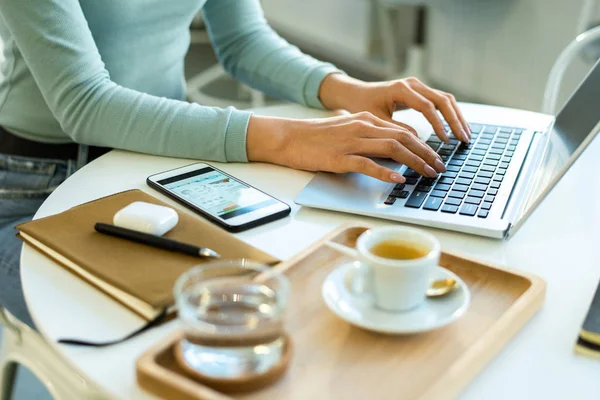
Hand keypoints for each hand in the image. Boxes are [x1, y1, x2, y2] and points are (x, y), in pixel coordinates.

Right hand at [246, 112, 446, 182]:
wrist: (290, 138)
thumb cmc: (318, 138)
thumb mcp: (349, 131)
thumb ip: (371, 138)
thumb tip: (395, 153)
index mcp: (367, 120)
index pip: (403, 131)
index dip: (424, 145)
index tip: (436, 158)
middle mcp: (363, 127)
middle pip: (404, 138)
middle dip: (426, 154)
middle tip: (440, 168)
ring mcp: (352, 142)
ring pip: (392, 148)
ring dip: (414, 162)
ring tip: (428, 174)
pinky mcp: (340, 157)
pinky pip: (368, 164)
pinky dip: (385, 171)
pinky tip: (399, 179)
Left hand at [319, 74, 471, 142]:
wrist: (356, 94)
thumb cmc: (362, 106)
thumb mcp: (376, 120)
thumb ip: (396, 130)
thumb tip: (417, 141)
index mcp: (401, 89)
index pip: (427, 106)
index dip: (438, 124)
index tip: (445, 141)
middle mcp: (413, 84)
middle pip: (443, 99)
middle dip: (455, 120)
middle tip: (464, 139)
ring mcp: (418, 86)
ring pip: (445, 99)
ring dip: (457, 117)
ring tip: (465, 135)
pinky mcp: (420, 92)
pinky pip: (440, 101)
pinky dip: (450, 114)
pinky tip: (457, 129)